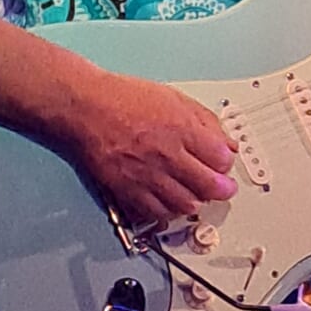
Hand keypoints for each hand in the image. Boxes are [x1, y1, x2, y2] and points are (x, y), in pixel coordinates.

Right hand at [60, 71, 236, 226]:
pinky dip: (168, 212)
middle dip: (221, 189)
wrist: (84, 108)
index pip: (222, 160)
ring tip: (196, 194)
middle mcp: (167, 155)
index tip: (223, 164)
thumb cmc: (122, 98)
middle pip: (209, 187)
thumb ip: (204, 121)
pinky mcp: (127, 190)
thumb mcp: (173, 97)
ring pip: (185, 205)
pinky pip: (156, 213)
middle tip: (222, 188)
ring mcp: (147, 176)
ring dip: (196, 201)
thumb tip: (225, 142)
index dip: (226, 165)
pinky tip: (170, 203)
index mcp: (182, 129)